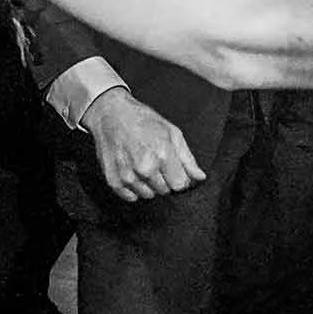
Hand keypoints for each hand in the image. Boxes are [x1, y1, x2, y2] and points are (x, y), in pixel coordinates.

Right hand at [86, 89, 203, 202]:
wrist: (112, 115)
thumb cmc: (144, 121)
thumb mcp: (172, 133)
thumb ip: (188, 159)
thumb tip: (200, 177)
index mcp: (162, 154)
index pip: (180, 185)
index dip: (180, 178)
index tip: (175, 170)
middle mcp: (145, 168)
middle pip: (165, 191)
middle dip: (165, 179)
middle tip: (156, 162)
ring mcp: (128, 176)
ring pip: (149, 195)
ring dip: (149, 184)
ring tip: (143, 164)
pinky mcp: (114, 182)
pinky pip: (132, 197)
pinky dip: (134, 188)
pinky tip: (132, 170)